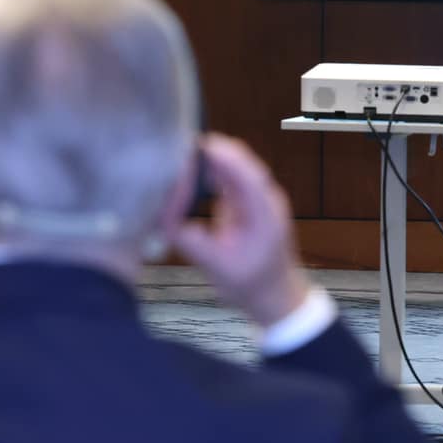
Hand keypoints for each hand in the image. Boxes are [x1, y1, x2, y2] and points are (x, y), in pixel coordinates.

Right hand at [171, 134, 313, 330]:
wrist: (275, 296)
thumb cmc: (252, 286)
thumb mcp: (220, 269)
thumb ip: (194, 244)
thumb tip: (167, 221)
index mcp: (265, 214)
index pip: (248, 175)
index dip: (225, 157)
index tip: (199, 145)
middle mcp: (265, 198)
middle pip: (241, 161)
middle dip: (212, 151)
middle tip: (179, 149)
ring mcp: (257, 197)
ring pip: (234, 164)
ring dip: (209, 158)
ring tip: (179, 157)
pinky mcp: (247, 200)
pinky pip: (228, 175)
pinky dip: (210, 170)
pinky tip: (190, 172)